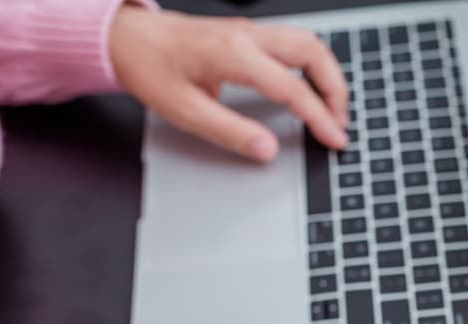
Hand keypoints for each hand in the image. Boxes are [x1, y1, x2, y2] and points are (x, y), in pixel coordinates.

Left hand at [109, 6, 348, 162]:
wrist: (127, 37)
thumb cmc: (150, 68)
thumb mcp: (185, 111)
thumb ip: (230, 132)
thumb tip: (267, 149)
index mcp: (233, 54)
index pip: (292, 88)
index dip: (319, 117)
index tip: (335, 139)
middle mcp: (247, 35)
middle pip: (313, 52)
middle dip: (336, 90)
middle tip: (340, 123)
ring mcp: (250, 31)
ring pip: (309, 42)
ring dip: (328, 74)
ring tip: (332, 108)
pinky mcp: (249, 33)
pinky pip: (294, 42)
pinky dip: (313, 65)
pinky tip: (312, 87)